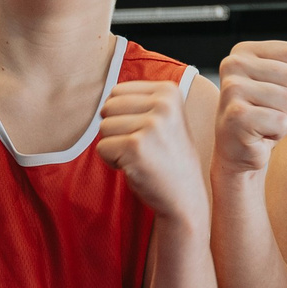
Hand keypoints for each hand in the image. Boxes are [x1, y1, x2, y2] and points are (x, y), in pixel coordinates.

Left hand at [96, 78, 205, 222]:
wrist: (184, 195)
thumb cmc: (168, 157)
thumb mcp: (164, 118)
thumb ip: (140, 101)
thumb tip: (106, 96)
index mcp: (169, 92)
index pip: (117, 92)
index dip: (122, 115)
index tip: (146, 132)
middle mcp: (163, 104)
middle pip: (108, 107)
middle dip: (116, 130)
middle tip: (142, 147)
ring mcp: (150, 125)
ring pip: (103, 127)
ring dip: (114, 146)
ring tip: (140, 156)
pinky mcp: (135, 147)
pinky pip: (102, 147)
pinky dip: (112, 161)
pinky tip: (135, 167)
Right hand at [214, 40, 286, 175]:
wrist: (240, 150)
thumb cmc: (268, 114)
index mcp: (243, 51)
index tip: (272, 92)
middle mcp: (232, 64)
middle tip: (267, 110)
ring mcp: (232, 89)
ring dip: (282, 117)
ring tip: (263, 122)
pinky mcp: (236, 115)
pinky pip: (280, 121)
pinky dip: (276, 132)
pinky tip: (258, 133)